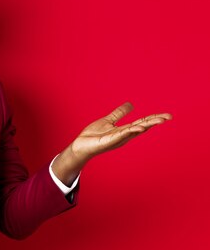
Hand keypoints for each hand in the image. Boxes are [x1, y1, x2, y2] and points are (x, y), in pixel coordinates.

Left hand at [52, 102, 171, 184]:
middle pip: (142, 126)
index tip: (167, 115)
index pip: (142, 123)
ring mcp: (118, 138)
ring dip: (147, 125)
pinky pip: (121, 135)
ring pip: (135, 130)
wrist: (81, 145)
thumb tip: (131, 104)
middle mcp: (124, 135)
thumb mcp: (108, 121)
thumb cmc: (94, 135)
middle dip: (155, 122)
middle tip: (168, 117)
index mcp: (125, 130)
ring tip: (159, 120)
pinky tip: (138, 128)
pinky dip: (130, 131)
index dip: (154, 118)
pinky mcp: (109, 141)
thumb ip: (119, 114)